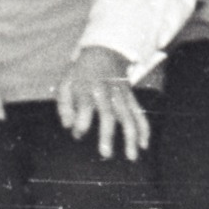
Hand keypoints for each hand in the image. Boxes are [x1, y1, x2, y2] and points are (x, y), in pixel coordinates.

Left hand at [53, 44, 151, 161]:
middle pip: (108, 115)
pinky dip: (143, 129)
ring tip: (131, 157)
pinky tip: (144, 145)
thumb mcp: (66, 83)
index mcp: (86, 88)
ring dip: (131, 137)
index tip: (77, 135)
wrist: (104, 52)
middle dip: (107, 135)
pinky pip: (139, 113)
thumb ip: (64, 105)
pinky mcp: (131, 97)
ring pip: (128, 117)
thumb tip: (68, 126)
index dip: (80, 123)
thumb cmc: (81, 73)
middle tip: (106, 154)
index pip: (84, 108)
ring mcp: (121, 95)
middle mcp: (105, 92)